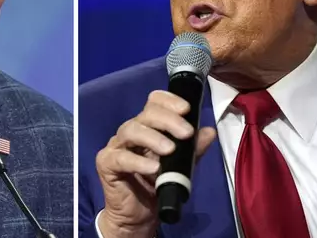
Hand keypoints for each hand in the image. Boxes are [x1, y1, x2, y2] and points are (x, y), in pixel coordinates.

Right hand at [95, 90, 216, 237]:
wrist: (138, 215)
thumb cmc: (156, 185)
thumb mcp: (181, 166)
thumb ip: (193, 149)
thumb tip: (210, 132)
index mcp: (148, 126)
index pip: (154, 102)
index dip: (168, 101)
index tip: (186, 109)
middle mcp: (131, 131)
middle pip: (145, 114)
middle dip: (167, 120)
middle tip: (186, 133)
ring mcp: (116, 146)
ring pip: (131, 130)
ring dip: (153, 138)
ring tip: (170, 150)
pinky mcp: (107, 163)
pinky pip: (121, 158)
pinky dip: (138, 162)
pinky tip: (153, 168)